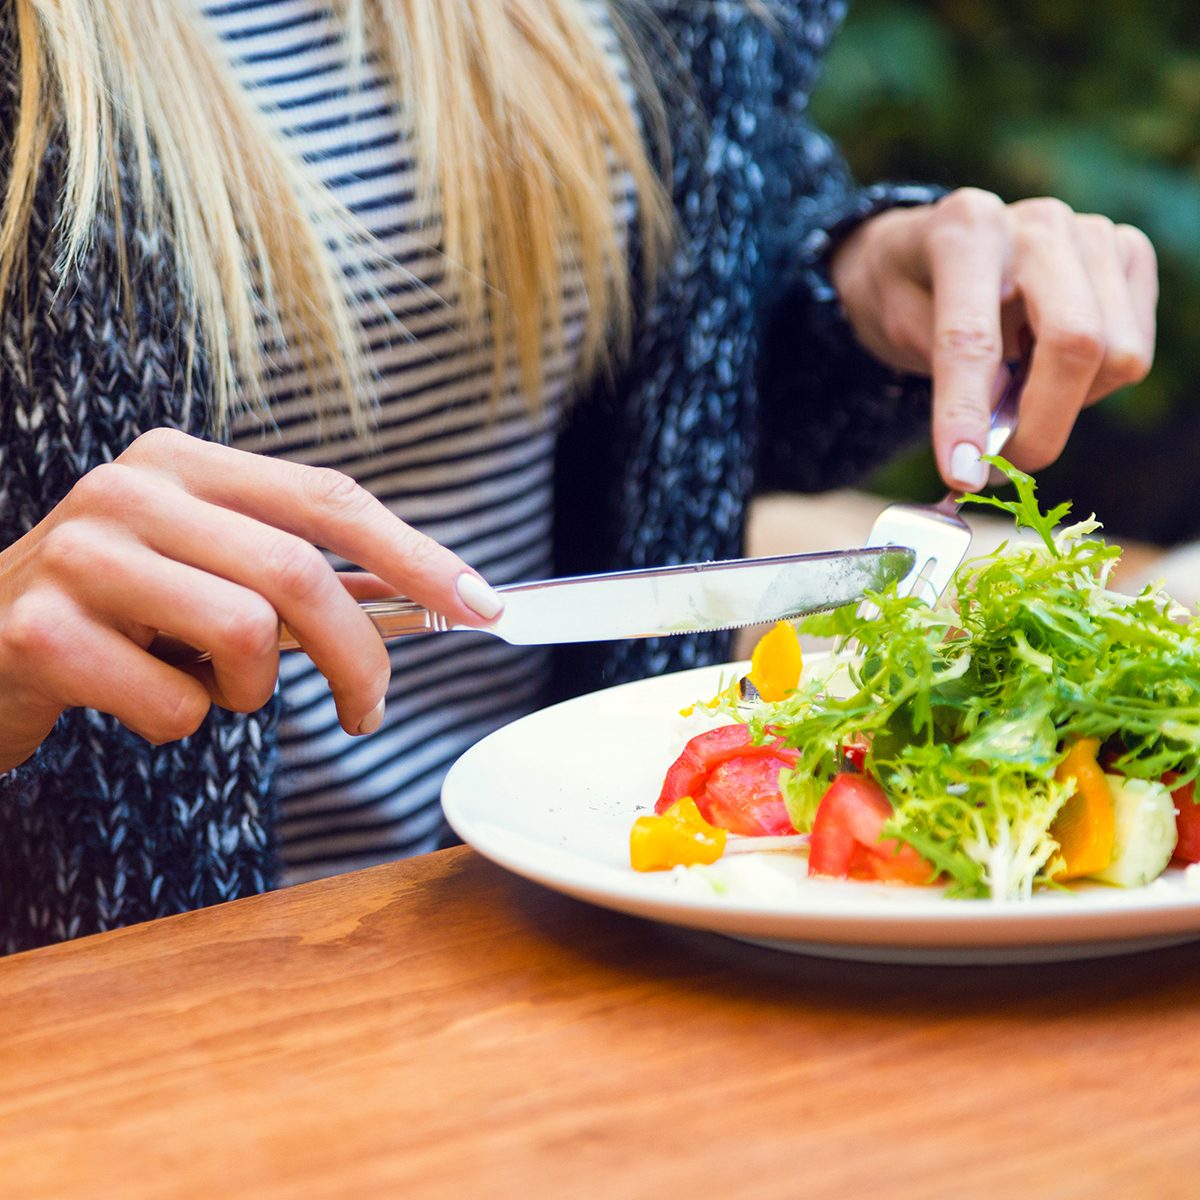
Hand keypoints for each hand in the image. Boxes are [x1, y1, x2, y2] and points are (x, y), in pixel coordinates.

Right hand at [0, 429, 504, 770]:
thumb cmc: (118, 612)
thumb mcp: (204, 571)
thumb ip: (294, 575)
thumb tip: (423, 598)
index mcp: (185, 463)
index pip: (329, 498)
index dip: (416, 554)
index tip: (482, 605)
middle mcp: (132, 489)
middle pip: (298, 572)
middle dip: (360, 655)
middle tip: (369, 708)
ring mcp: (81, 554)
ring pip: (245, 633)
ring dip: (250, 690)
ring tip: (209, 686)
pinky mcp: (41, 629)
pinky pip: (175, 703)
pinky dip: (182, 724)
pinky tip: (140, 702)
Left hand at [829, 188, 1157, 488]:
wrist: (935, 245)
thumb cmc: (909, 288)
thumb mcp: (893, 324)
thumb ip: (941, 371)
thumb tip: (990, 437)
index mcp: (967, 230)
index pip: (972, 337)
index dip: (965, 414)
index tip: (961, 473)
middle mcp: (1039, 224)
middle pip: (1074, 343)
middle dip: (1039, 426)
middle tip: (1000, 466)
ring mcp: (1094, 234)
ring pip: (1116, 356)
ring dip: (1065, 404)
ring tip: (1018, 390)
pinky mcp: (1131, 255)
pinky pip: (1133, 352)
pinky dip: (1092, 384)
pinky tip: (1048, 363)